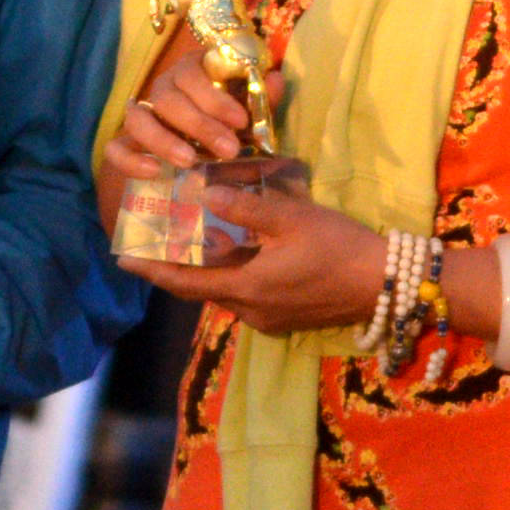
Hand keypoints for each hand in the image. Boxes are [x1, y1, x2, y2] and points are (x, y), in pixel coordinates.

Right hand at [100, 43, 253, 195]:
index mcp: (191, 71)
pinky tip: (155, 172)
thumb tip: (276, 80)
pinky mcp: (129, 143)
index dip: (214, 97)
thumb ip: (261, 98)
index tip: (241, 121)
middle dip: (199, 125)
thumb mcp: (251, 109)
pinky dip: (130, 159)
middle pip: (168, 98)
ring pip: (139, 119)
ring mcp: (143, 115)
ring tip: (189, 161)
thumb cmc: (234, 119)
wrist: (214, 143)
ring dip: (163, 140)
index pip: (192, 74)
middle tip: (228, 150)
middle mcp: (162, 87)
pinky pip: (116, 148)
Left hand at [147, 185, 390, 333]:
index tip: (123, 259)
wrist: (385, 285)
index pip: (184, 282)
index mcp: (246, 288)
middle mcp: (250, 310)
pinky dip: (232, 277)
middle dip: (176, 268)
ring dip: (207, 271)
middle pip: (201, 289)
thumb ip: (245, 207)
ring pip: (224, 293)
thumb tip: (204, 190)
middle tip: (153, 244)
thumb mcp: (292, 218)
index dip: (152, 270)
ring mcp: (268, 319)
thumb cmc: (339, 247)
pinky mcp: (285, 318)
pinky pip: (246, 297)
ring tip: (191, 244)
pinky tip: (237, 255)